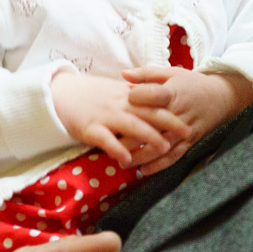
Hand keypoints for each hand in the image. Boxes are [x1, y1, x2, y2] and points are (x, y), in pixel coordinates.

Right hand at [51, 72, 189, 166]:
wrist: (62, 93)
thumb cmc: (92, 95)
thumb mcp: (117, 91)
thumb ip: (137, 97)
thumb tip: (158, 103)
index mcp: (128, 96)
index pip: (155, 102)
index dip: (174, 110)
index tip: (190, 118)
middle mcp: (120, 104)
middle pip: (149, 112)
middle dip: (170, 123)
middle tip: (188, 133)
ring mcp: (106, 116)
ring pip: (131, 125)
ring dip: (149, 136)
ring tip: (164, 147)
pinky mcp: (90, 128)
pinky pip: (106, 139)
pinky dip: (117, 149)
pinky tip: (126, 160)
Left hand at [122, 68, 252, 174]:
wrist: (222, 97)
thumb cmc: (191, 84)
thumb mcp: (171, 73)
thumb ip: (146, 74)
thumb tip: (123, 73)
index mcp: (172, 92)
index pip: (152, 95)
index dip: (136, 97)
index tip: (121, 101)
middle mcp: (177, 112)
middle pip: (153, 125)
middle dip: (131, 136)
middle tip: (111, 144)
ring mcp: (184, 129)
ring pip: (161, 145)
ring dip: (142, 156)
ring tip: (123, 162)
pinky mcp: (191, 141)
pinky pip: (174, 156)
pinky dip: (159, 165)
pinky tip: (144, 171)